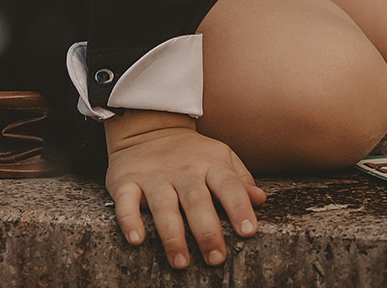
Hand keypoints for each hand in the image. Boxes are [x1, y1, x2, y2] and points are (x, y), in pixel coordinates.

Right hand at [104, 110, 265, 270]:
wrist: (148, 125)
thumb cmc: (192, 152)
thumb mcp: (220, 157)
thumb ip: (240, 179)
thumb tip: (260, 200)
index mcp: (209, 165)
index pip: (228, 185)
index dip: (239, 207)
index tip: (248, 231)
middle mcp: (183, 172)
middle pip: (196, 201)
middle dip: (207, 231)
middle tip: (216, 258)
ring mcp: (154, 177)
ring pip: (163, 207)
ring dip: (172, 236)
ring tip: (181, 261)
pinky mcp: (127, 181)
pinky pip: (126, 202)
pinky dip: (129, 220)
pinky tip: (136, 239)